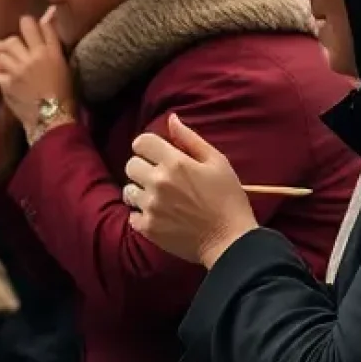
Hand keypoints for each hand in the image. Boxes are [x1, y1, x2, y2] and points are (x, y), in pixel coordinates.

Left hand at [0, 12, 73, 136]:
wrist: (55, 121)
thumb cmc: (67, 97)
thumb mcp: (66, 70)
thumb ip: (55, 52)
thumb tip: (48, 35)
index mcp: (53, 53)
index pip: (41, 27)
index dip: (33, 24)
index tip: (29, 25)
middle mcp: (35, 57)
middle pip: (15, 37)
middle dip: (11, 40)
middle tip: (10, 44)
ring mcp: (19, 70)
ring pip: (2, 52)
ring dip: (0, 55)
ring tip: (0, 59)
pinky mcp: (8, 83)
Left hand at [124, 114, 257, 267]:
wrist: (232, 243)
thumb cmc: (229, 200)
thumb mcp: (218, 163)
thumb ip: (190, 138)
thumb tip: (171, 118)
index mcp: (175, 162)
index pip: (141, 142)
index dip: (148, 147)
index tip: (156, 155)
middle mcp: (158, 181)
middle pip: (131, 164)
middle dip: (143, 168)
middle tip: (160, 178)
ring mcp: (151, 205)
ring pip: (128, 190)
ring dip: (141, 192)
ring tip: (160, 199)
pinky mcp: (148, 227)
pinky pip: (132, 215)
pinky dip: (142, 215)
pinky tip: (159, 216)